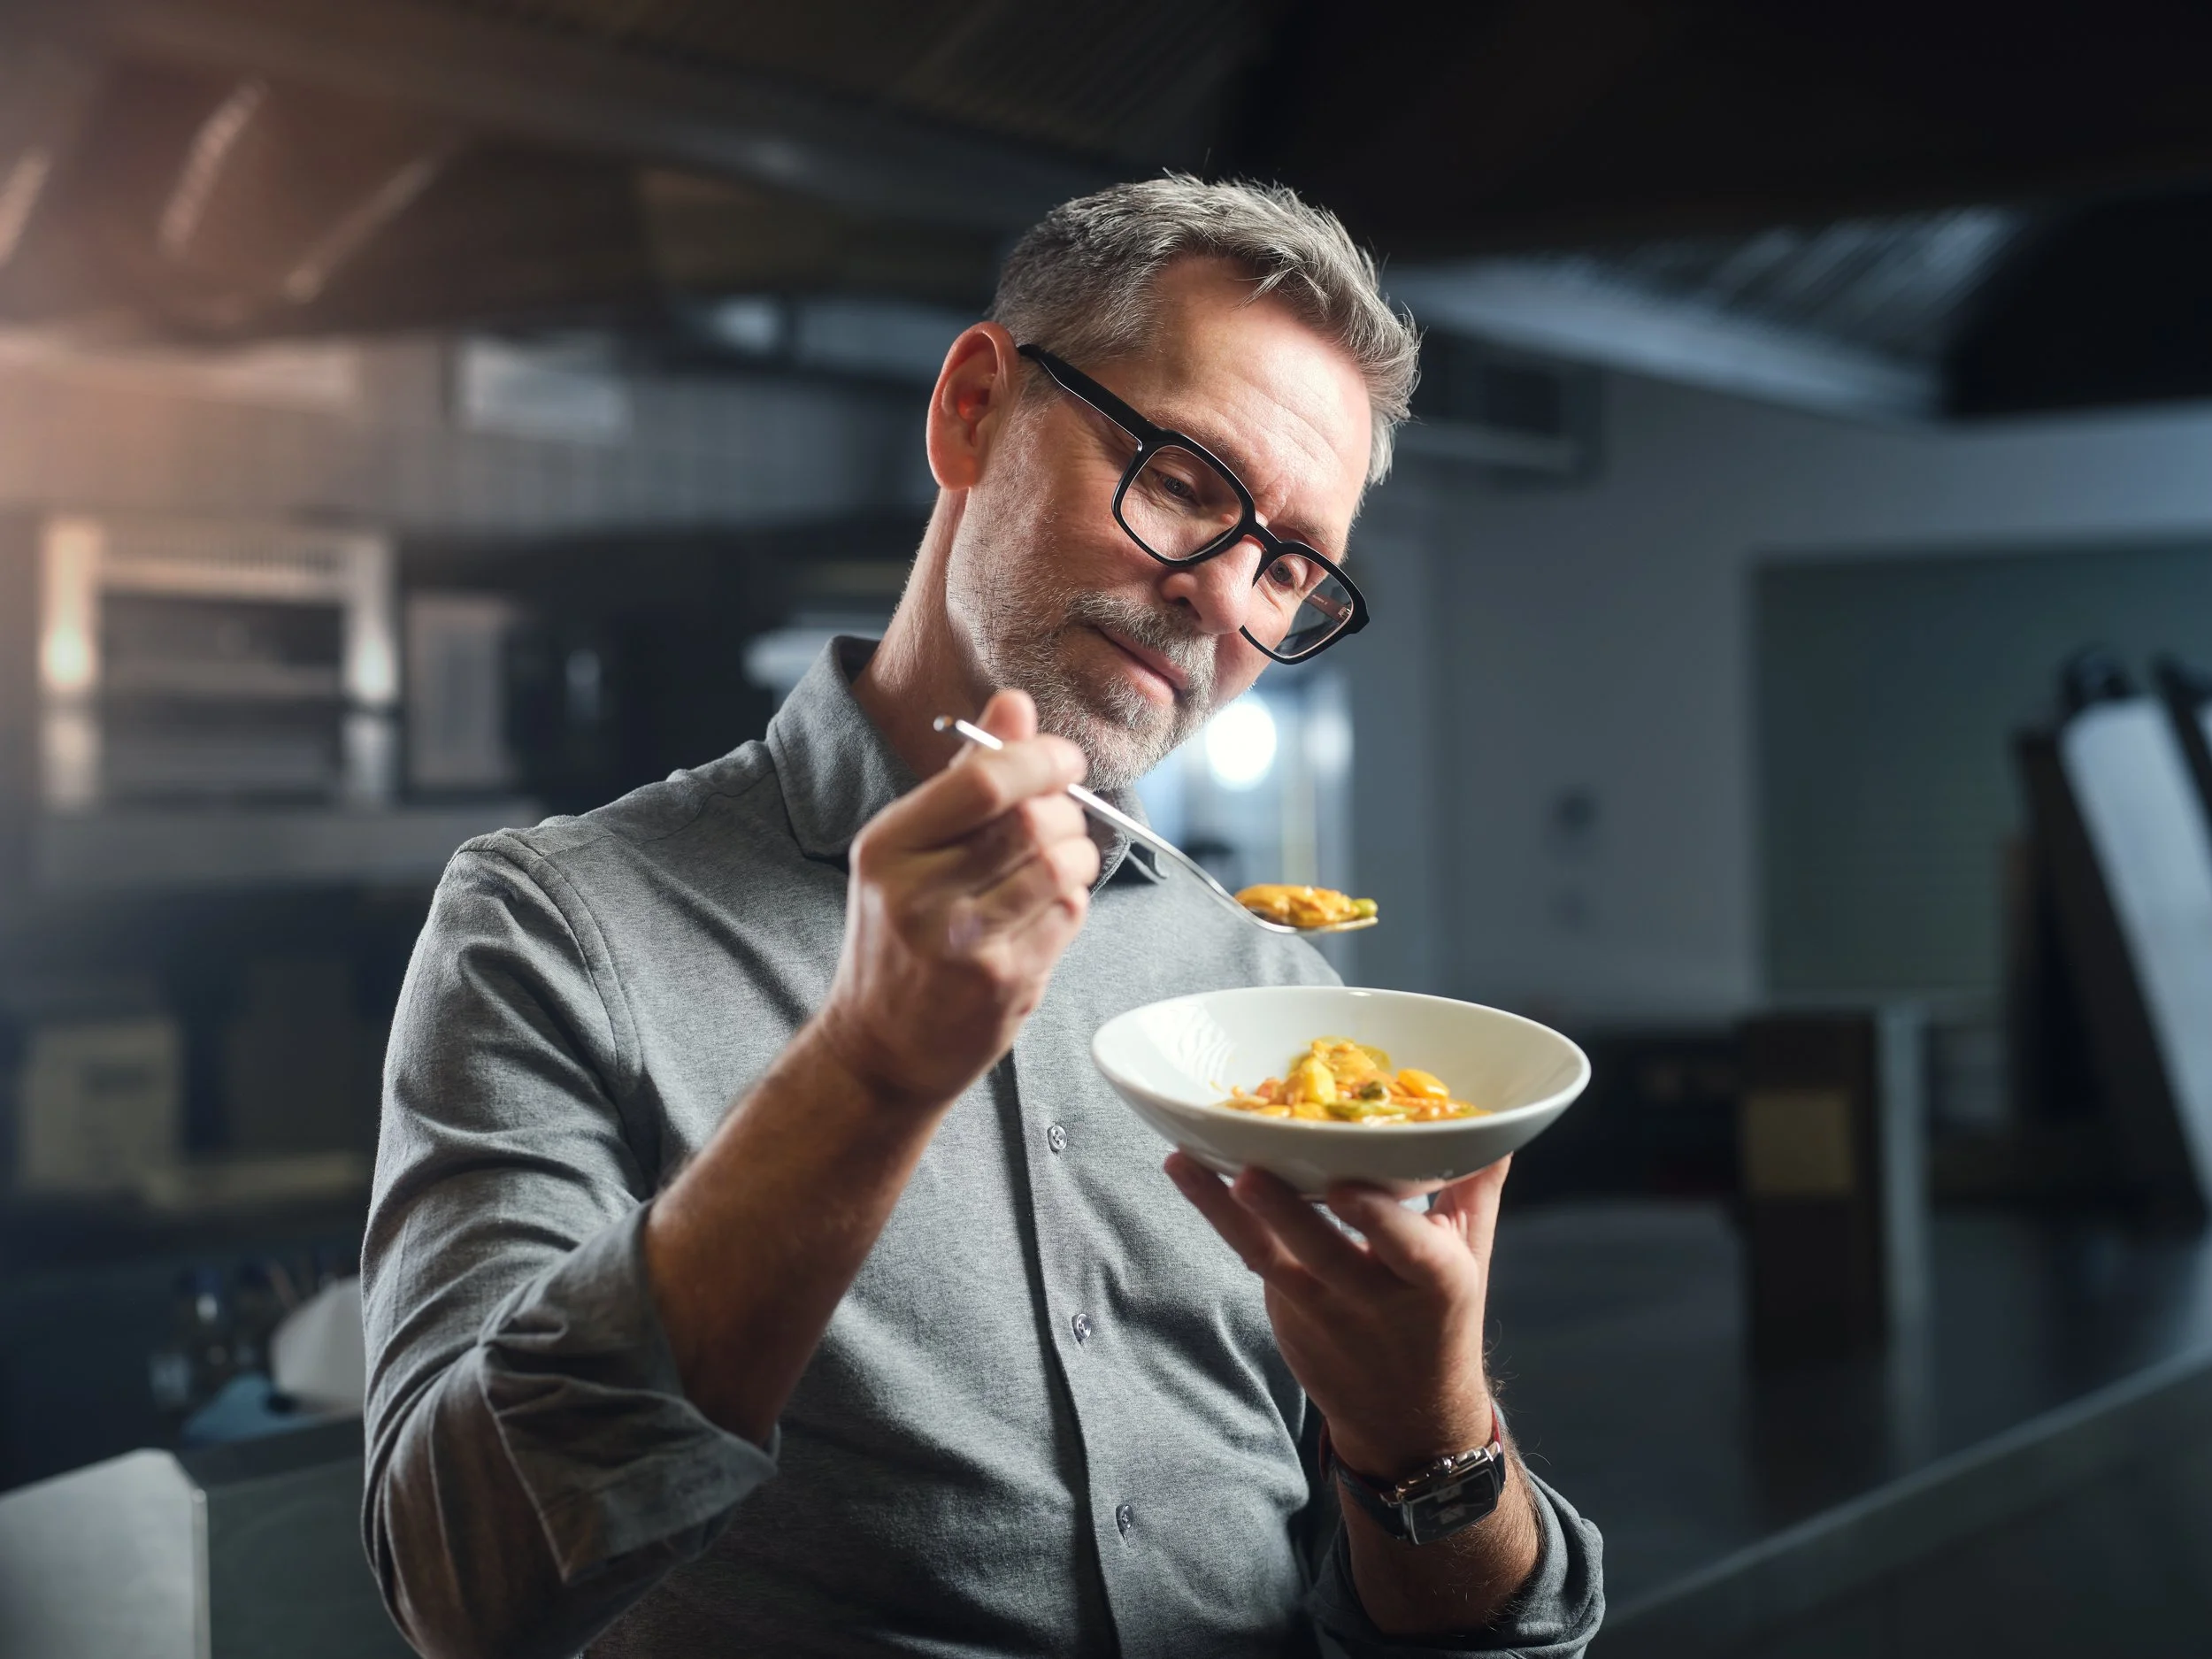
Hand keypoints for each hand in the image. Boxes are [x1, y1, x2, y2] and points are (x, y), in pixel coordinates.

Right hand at [817, 688, 1099, 1109]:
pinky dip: (1073, 902)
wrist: (882, 1047)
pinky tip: (1046, 912)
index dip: (1041, 759)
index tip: (1065, 760)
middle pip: (1033, 820)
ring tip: (1058, 866)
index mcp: (888, 845)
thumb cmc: (901, 937)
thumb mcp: (911, 849)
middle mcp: (917, 893)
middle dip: (1065, 812)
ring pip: (1061, 866)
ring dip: (1078, 857)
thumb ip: (968, 776)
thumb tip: (1015, 703)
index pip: (986, 780)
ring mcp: (961, 943)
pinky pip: (1070, 914)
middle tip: (1060, 822)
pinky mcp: (1001, 981)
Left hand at [1165, 1153, 1509, 1480]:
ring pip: (1267, 1257)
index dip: (1376, 1221)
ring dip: (1223, 1211)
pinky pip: (1253, 1261)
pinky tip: (1189, 1174)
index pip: (1407, 1248)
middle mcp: (1373, 1300)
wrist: (1407, 1420)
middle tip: (1248, 1172)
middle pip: (1325, 1252)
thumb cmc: (1441, 1319)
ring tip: (1185, 1164)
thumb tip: (1497, 1125)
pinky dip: (1222, 1220)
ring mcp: (1320, 1312)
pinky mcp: (1284, 1315)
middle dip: (1285, 1214)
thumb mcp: (1470, 1259)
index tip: (1347, 1187)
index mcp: (1433, 1281)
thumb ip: (1475, 1187)